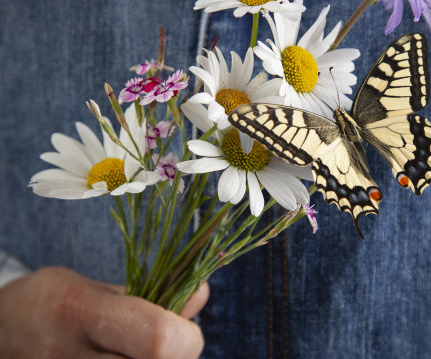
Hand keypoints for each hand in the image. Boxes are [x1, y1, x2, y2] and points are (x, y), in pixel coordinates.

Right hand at [0, 266, 208, 357]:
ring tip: (136, 352)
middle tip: (164, 344)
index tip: (184, 327)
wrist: (0, 336)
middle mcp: (70, 358)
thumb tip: (201, 294)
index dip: (185, 337)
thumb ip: (152, 296)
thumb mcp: (95, 287)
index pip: (159, 340)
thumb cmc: (52, 304)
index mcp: (80, 312)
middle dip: (175, 357)